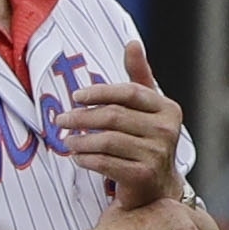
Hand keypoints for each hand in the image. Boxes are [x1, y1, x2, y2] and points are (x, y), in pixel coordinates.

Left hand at [69, 50, 187, 206]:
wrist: (155, 186)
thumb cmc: (144, 139)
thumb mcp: (146, 108)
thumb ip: (138, 77)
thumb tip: (132, 43)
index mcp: (168, 109)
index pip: (129, 92)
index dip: (99, 92)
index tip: (75, 96)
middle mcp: (167, 130)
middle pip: (112, 116)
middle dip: (80, 117)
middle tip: (60, 120)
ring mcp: (157, 154)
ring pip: (105, 140)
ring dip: (78, 140)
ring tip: (66, 141)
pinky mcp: (143, 175)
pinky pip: (104, 163)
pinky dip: (85, 159)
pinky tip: (77, 157)